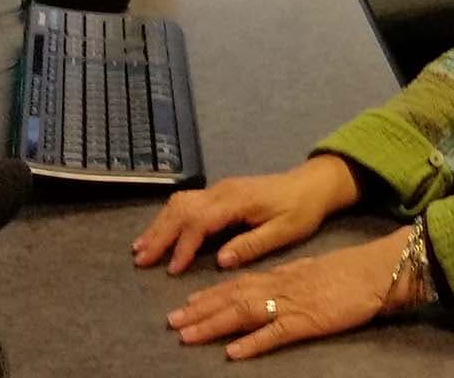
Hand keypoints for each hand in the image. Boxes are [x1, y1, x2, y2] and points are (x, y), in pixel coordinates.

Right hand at [131, 156, 360, 273]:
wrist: (312, 184)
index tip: (173, 269)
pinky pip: (187, 202)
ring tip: (141, 250)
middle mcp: (223, 190)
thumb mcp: (285, 231)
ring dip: (159, 225)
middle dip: (160, 235)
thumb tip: (221, 260)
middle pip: (181, 209)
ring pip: (179, 203)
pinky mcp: (219, 192)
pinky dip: (169, 218)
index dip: (184, 246)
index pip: (200, 222)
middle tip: (141, 261)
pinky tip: (159, 233)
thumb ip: (252, 245)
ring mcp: (219, 189)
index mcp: (238, 200)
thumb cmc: (302, 210)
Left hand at [164, 229, 421, 360]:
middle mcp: (281, 287)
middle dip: (200, 310)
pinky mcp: (309, 321)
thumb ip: (291, 279)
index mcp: (284, 275)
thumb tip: (269, 286)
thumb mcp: (315, 269)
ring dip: (213, 324)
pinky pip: (275, 333)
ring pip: (244, 312)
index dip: (210, 295)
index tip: (186, 303)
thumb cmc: (353, 271)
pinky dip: (252, 343)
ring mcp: (293, 304)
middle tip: (171, 322)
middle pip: (232, 297)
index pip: (239, 283)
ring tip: (186, 335)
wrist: (380, 269)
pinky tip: (233, 352)